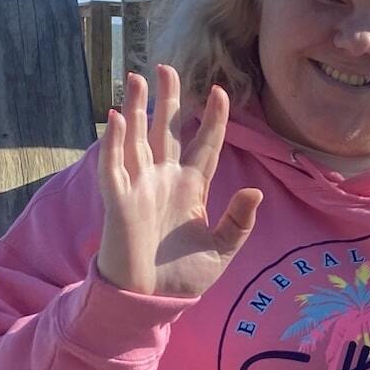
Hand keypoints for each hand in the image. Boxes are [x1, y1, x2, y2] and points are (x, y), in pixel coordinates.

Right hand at [97, 65, 261, 298]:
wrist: (151, 303)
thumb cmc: (182, 277)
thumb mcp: (222, 250)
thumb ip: (239, 221)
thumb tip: (255, 191)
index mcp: (191, 188)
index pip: (204, 145)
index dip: (213, 119)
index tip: (221, 91)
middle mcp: (164, 180)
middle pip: (166, 131)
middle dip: (168, 99)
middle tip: (166, 67)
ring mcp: (140, 187)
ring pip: (137, 138)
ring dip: (135, 108)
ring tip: (136, 77)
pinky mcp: (119, 201)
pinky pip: (114, 167)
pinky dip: (115, 143)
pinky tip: (117, 119)